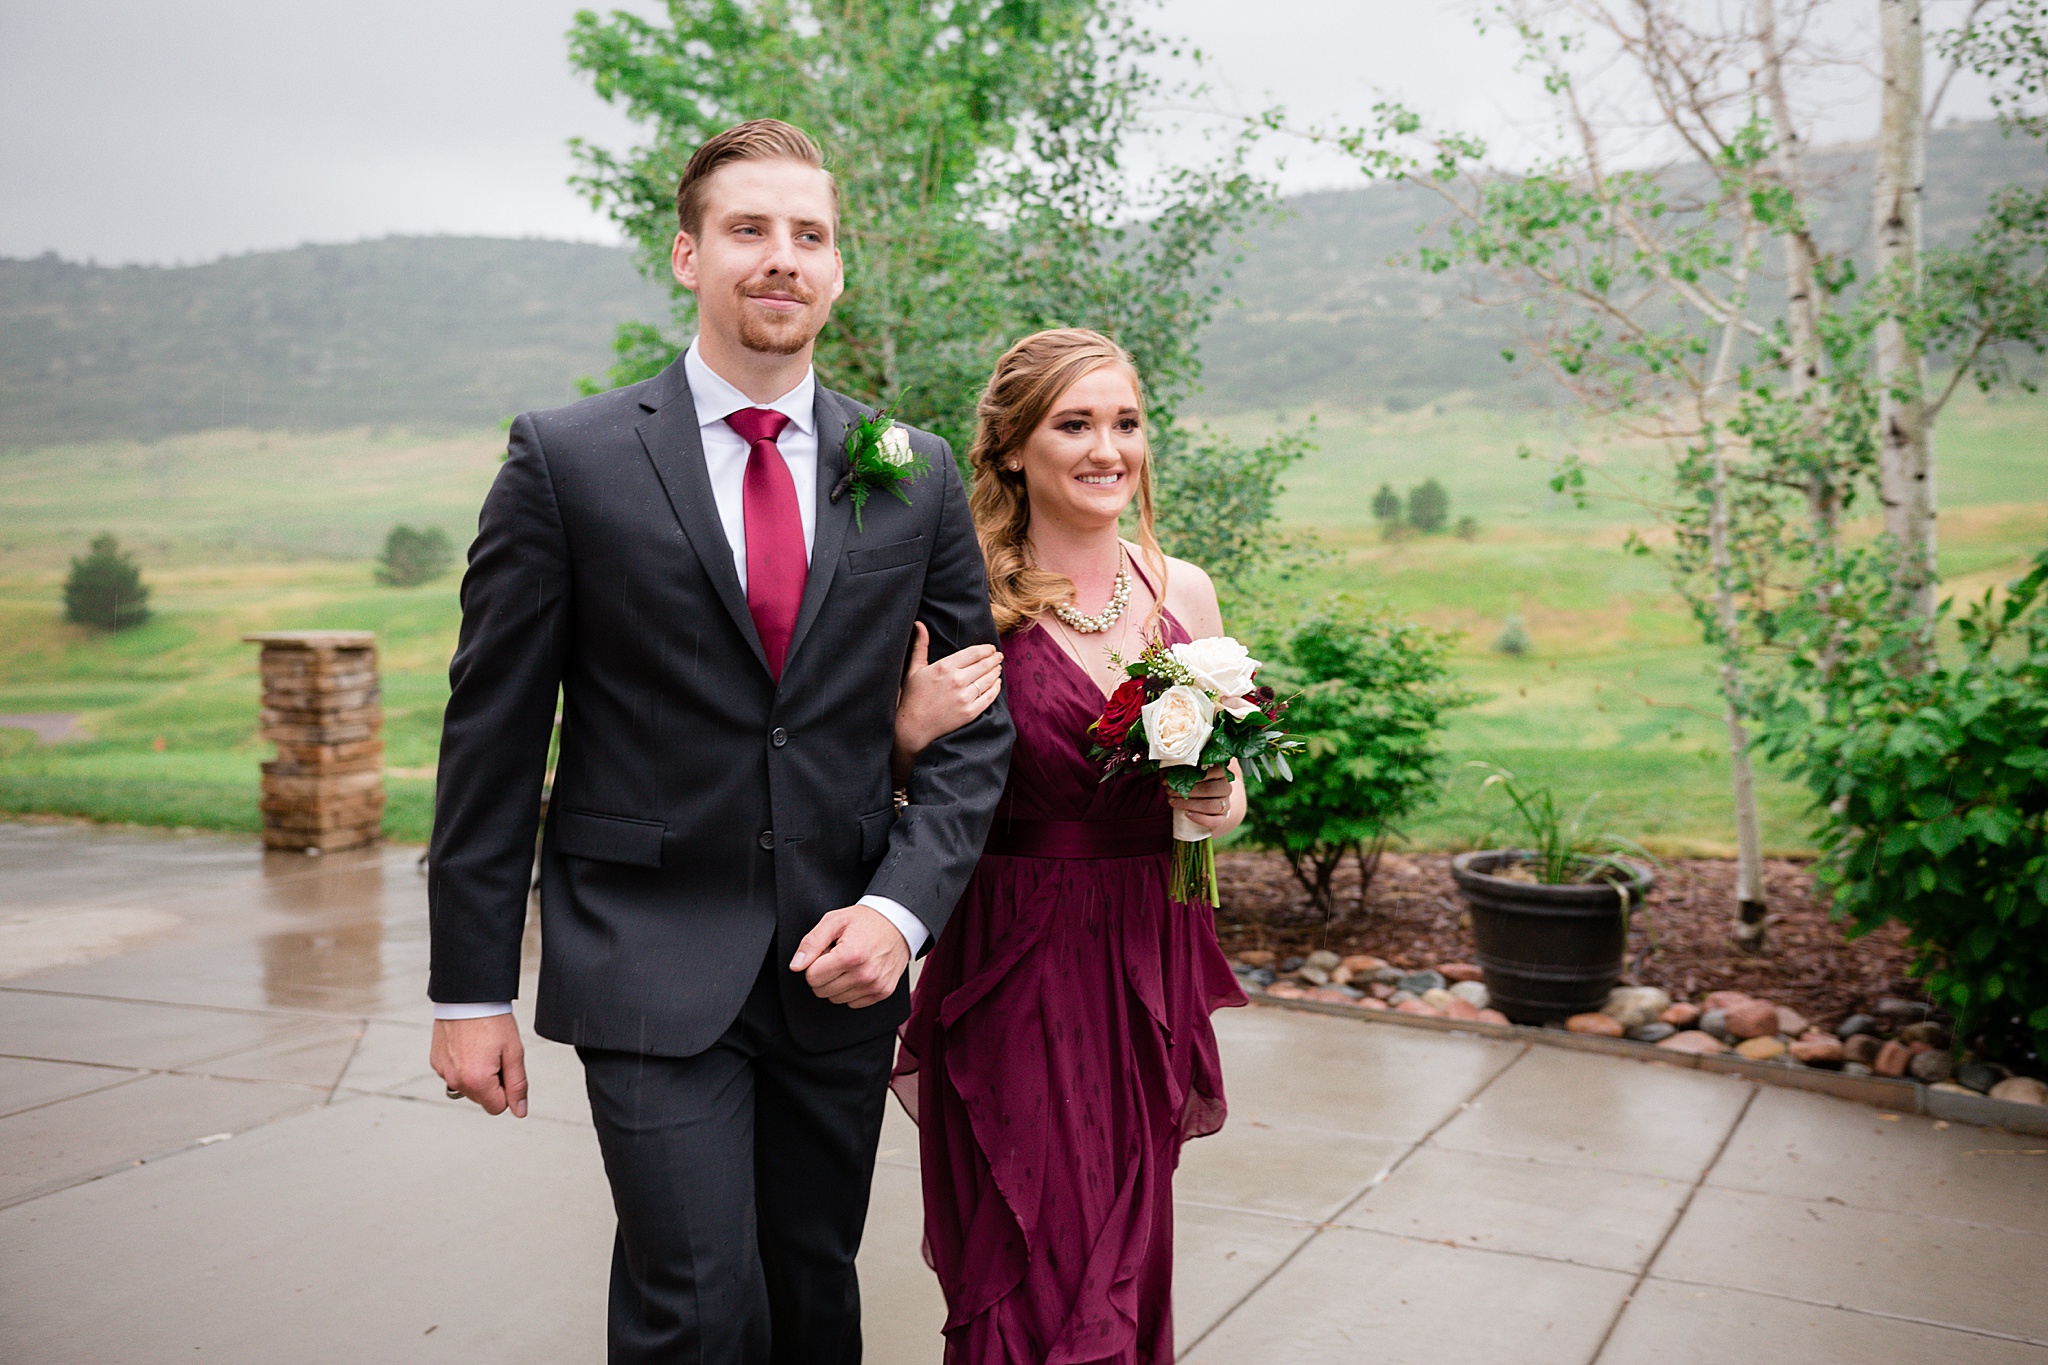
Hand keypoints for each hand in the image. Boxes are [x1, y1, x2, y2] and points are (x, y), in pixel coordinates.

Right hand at [431, 1013, 527, 1117]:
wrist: (467, 996)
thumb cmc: (491, 1019)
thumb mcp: (514, 1052)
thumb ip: (517, 1085)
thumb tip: (520, 1110)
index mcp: (476, 1081)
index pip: (497, 1107)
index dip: (507, 1090)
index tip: (507, 1068)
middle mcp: (456, 1080)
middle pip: (482, 1098)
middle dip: (493, 1082)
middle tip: (496, 1055)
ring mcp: (443, 1072)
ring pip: (467, 1087)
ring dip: (477, 1075)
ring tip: (482, 1048)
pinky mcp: (436, 1062)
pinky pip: (454, 1074)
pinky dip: (464, 1065)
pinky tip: (469, 1046)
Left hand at [790, 904, 911, 1007]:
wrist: (899, 923)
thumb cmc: (867, 921)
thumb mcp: (834, 921)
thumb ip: (811, 942)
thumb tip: (797, 965)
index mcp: (851, 955)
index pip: (812, 977)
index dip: (814, 963)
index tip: (826, 952)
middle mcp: (865, 974)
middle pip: (822, 991)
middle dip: (824, 974)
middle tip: (837, 956)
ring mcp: (875, 986)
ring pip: (835, 999)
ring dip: (837, 983)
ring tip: (849, 963)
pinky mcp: (882, 992)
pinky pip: (852, 1003)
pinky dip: (851, 989)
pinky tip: (859, 971)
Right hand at [895, 623, 1001, 770]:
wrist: (913, 727)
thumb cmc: (912, 697)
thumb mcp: (914, 669)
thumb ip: (920, 646)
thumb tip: (919, 624)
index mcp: (945, 667)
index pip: (973, 653)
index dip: (986, 649)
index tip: (991, 648)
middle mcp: (957, 681)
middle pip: (984, 665)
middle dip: (994, 659)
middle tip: (999, 656)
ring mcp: (965, 697)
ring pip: (989, 680)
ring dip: (996, 672)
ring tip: (998, 668)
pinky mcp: (970, 712)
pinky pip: (989, 697)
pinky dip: (995, 688)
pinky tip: (997, 684)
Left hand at [1166, 764, 1234, 827]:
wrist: (1206, 807)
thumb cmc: (1194, 787)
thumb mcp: (1188, 777)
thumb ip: (1178, 773)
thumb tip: (1164, 777)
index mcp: (1220, 773)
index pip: (1211, 770)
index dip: (1190, 774)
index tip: (1170, 779)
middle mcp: (1226, 787)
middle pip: (1209, 789)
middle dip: (1187, 791)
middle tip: (1169, 792)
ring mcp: (1226, 804)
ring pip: (1211, 805)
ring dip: (1189, 804)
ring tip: (1173, 802)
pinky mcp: (1222, 819)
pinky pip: (1214, 821)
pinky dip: (1199, 818)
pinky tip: (1186, 814)